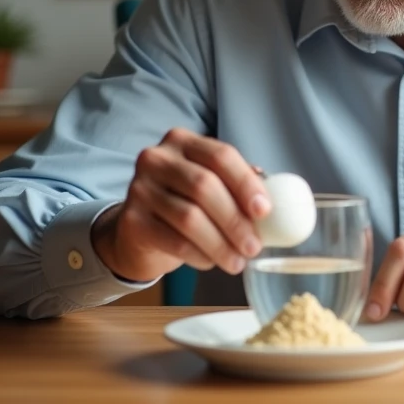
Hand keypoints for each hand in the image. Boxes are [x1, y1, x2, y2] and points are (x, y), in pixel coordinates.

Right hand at [90, 128, 269, 282]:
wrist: (138, 231)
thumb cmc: (183, 203)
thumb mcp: (209, 185)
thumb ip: (237, 185)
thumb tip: (271, 201)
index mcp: (183, 141)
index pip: (220, 155)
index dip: (246, 183)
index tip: (264, 211)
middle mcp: (157, 158)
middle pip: (205, 186)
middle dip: (235, 220)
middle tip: (254, 246)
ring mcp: (139, 188)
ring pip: (189, 217)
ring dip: (220, 244)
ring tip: (237, 262)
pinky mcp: (131, 220)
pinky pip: (174, 241)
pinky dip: (199, 256)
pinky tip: (211, 263)